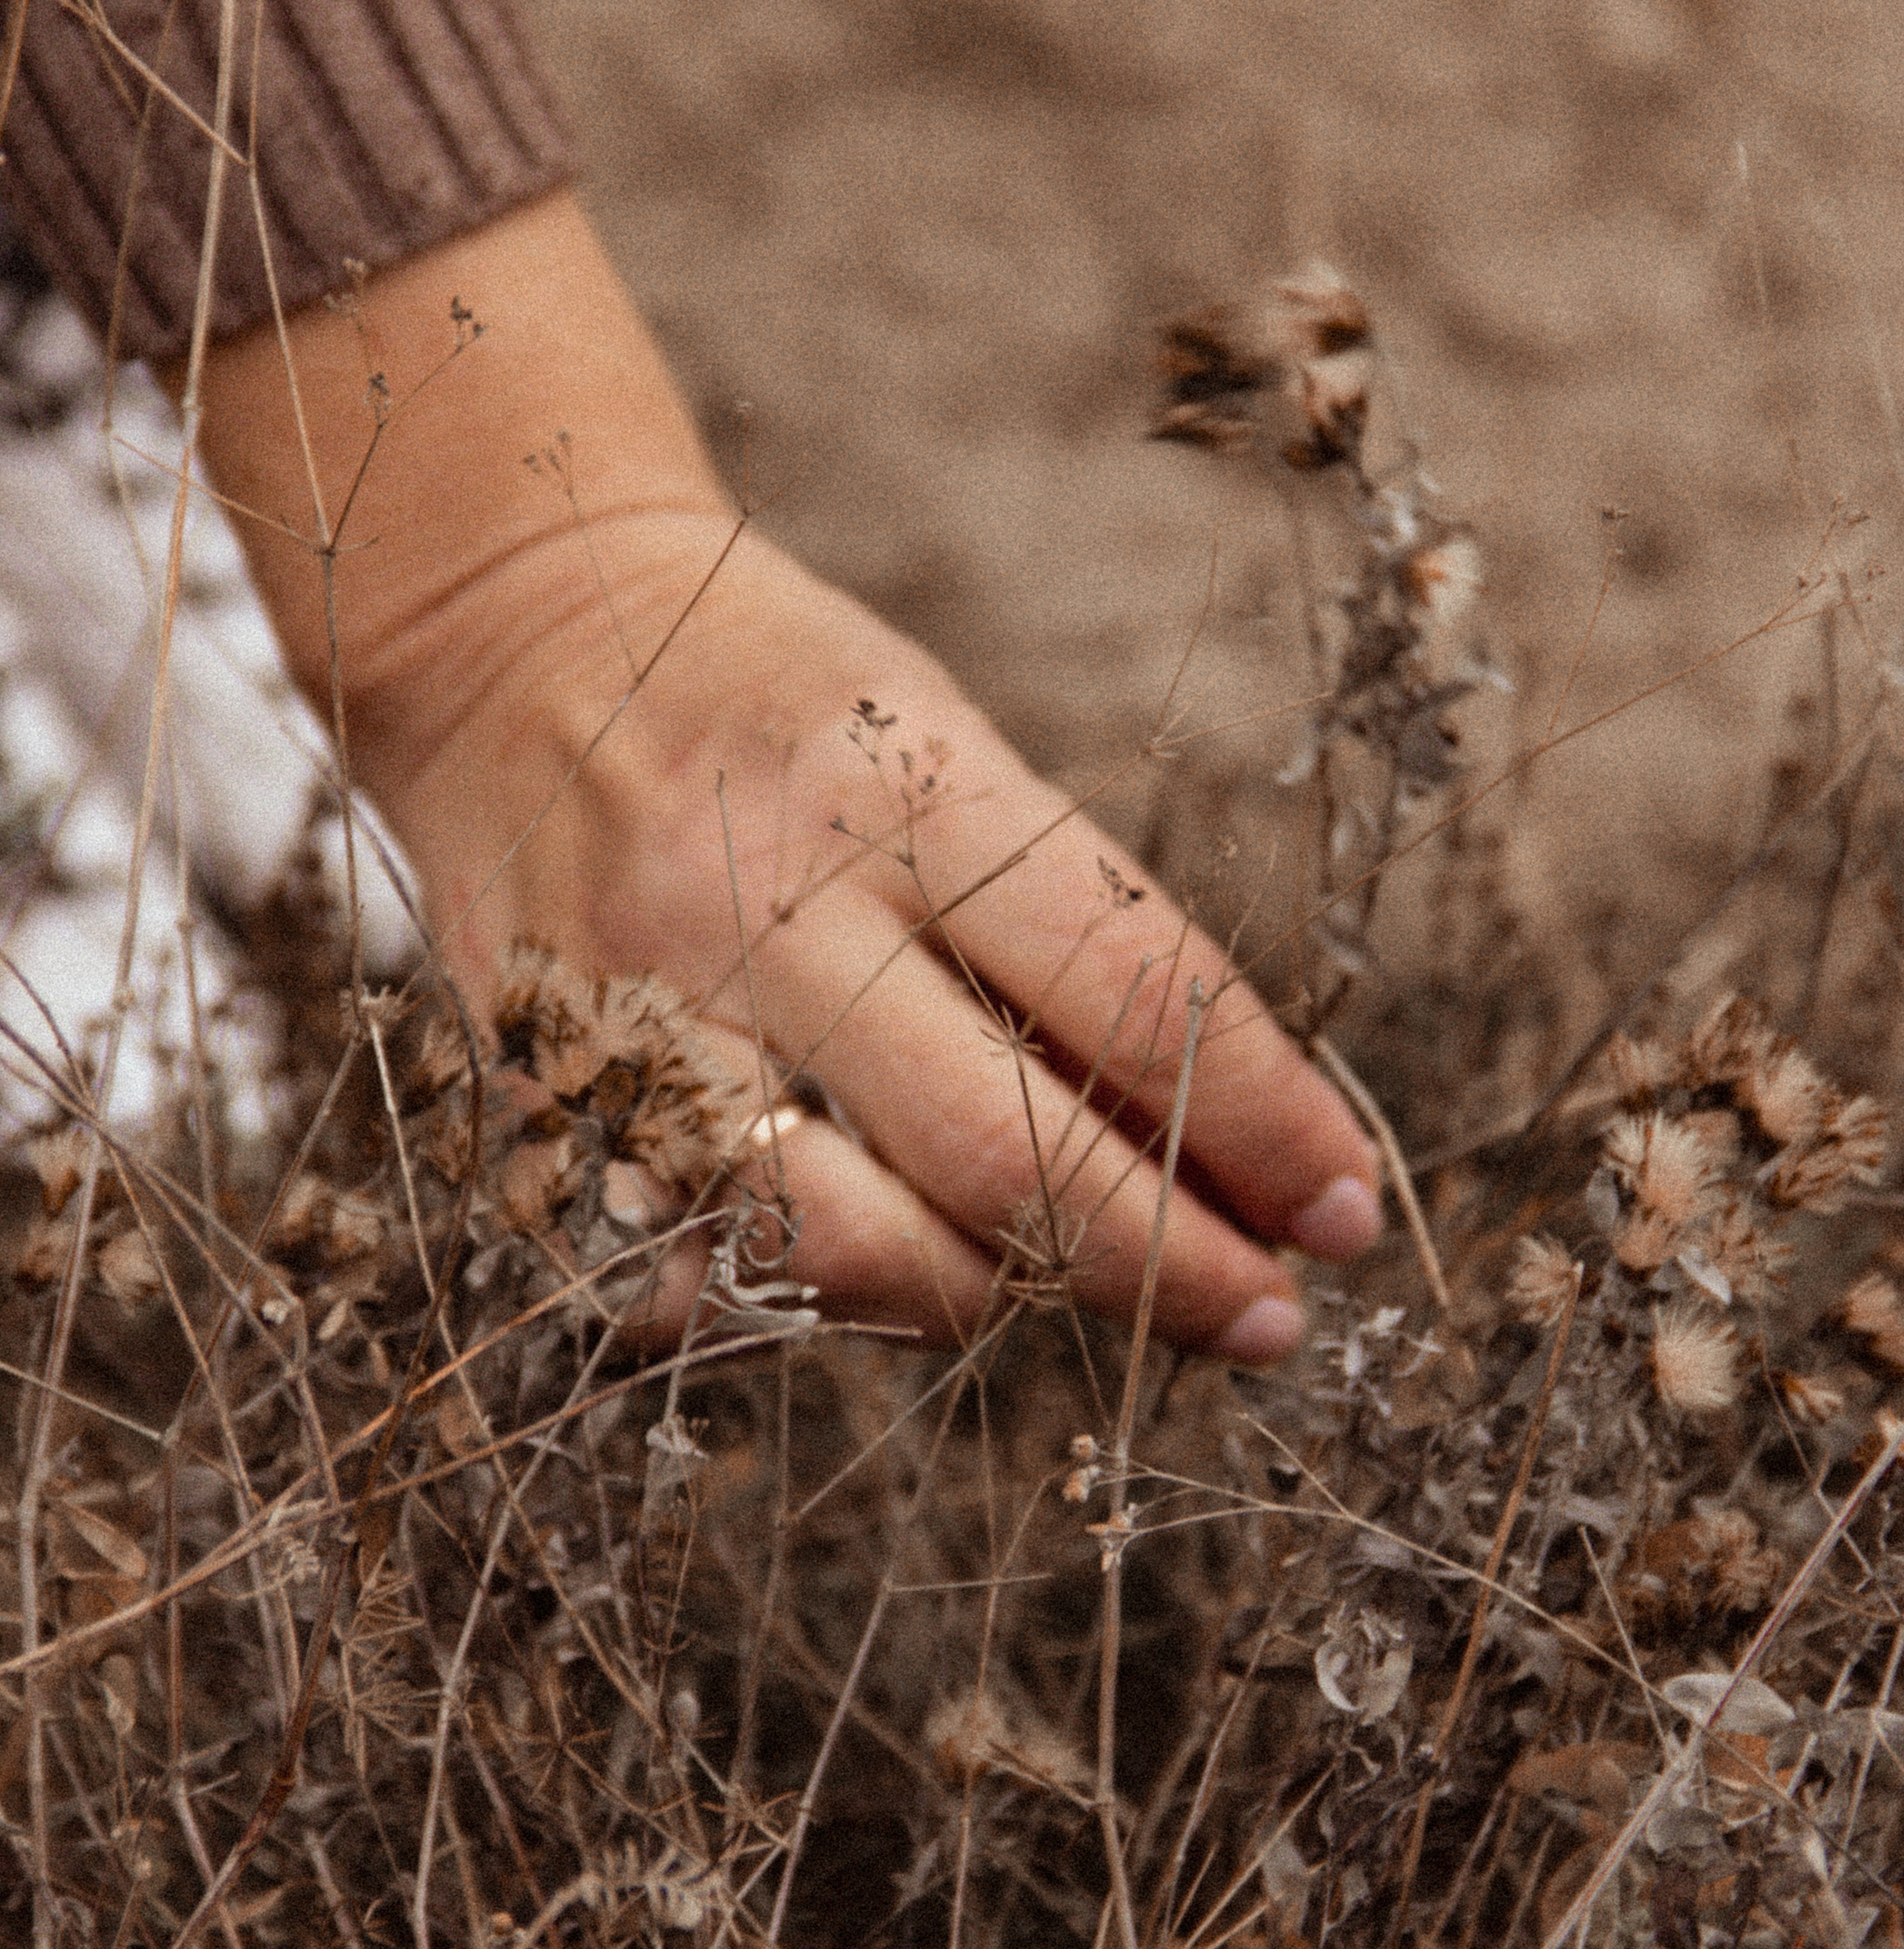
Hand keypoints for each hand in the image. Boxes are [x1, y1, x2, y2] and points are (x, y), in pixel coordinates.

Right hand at [190, 196, 1381, 1352]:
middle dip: (1169, 1265)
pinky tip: (876, 1262)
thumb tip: (1235, 1146)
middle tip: (1264, 1315)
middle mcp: (761, 900)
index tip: (1348, 1209)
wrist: (511, 633)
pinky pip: (703, 1281)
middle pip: (1006, 1156)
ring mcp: (639, 1012)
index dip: (1268, 1123)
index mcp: (897, 785)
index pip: (1132, 988)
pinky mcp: (544, 1100)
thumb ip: (1067, 939)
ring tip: (1061, 1282)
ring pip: (852, 1250)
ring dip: (998, 1302)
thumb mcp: (948, 755)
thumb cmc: (783, 702)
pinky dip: (813, 1303)